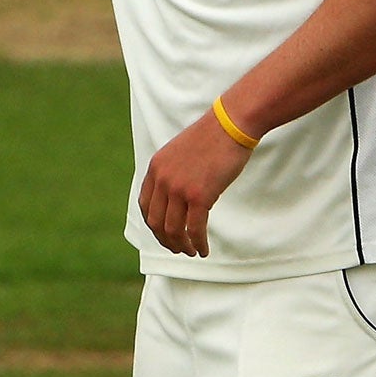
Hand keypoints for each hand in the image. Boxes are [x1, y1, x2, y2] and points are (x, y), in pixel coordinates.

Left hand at [138, 113, 253, 257]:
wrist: (230, 125)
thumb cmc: (211, 138)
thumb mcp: (180, 153)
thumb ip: (172, 172)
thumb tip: (175, 197)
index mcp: (155, 168)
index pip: (145, 206)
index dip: (153, 225)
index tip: (164, 234)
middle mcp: (162, 179)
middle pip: (156, 222)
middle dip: (166, 240)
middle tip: (178, 248)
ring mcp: (179, 188)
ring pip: (173, 230)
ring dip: (182, 245)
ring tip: (192, 251)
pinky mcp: (199, 196)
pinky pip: (194, 229)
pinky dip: (198, 243)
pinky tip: (204, 249)